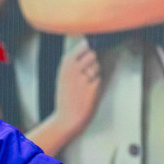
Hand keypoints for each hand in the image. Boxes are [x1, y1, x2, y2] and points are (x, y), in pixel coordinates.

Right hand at [26, 41, 100, 156]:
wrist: (67, 118)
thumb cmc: (66, 97)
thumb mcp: (63, 76)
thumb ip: (74, 62)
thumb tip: (88, 46)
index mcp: (65, 64)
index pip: (83, 45)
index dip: (88, 50)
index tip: (86, 56)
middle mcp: (73, 68)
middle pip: (92, 54)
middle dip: (92, 62)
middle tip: (86, 74)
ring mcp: (83, 77)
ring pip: (97, 66)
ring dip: (95, 74)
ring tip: (85, 85)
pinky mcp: (92, 87)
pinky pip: (99, 79)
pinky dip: (96, 85)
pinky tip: (88, 93)